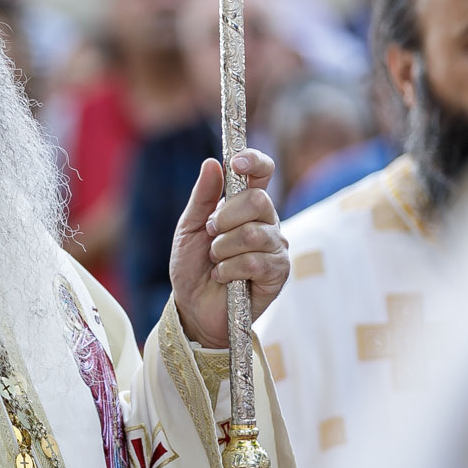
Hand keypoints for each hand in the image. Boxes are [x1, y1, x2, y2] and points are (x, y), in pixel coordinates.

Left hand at [168, 149, 288, 349]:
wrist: (193, 306)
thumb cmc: (192, 266)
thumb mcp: (189, 228)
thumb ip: (202, 197)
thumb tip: (213, 163)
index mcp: (244, 205)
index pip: (262, 172)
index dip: (254, 161)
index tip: (236, 163)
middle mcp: (266, 221)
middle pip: (259, 200)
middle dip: (225, 218)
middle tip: (210, 234)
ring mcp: (276, 246)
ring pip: (254, 233)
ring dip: (223, 248)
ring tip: (215, 261)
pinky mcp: (279, 272)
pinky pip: (255, 261)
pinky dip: (229, 269)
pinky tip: (224, 277)